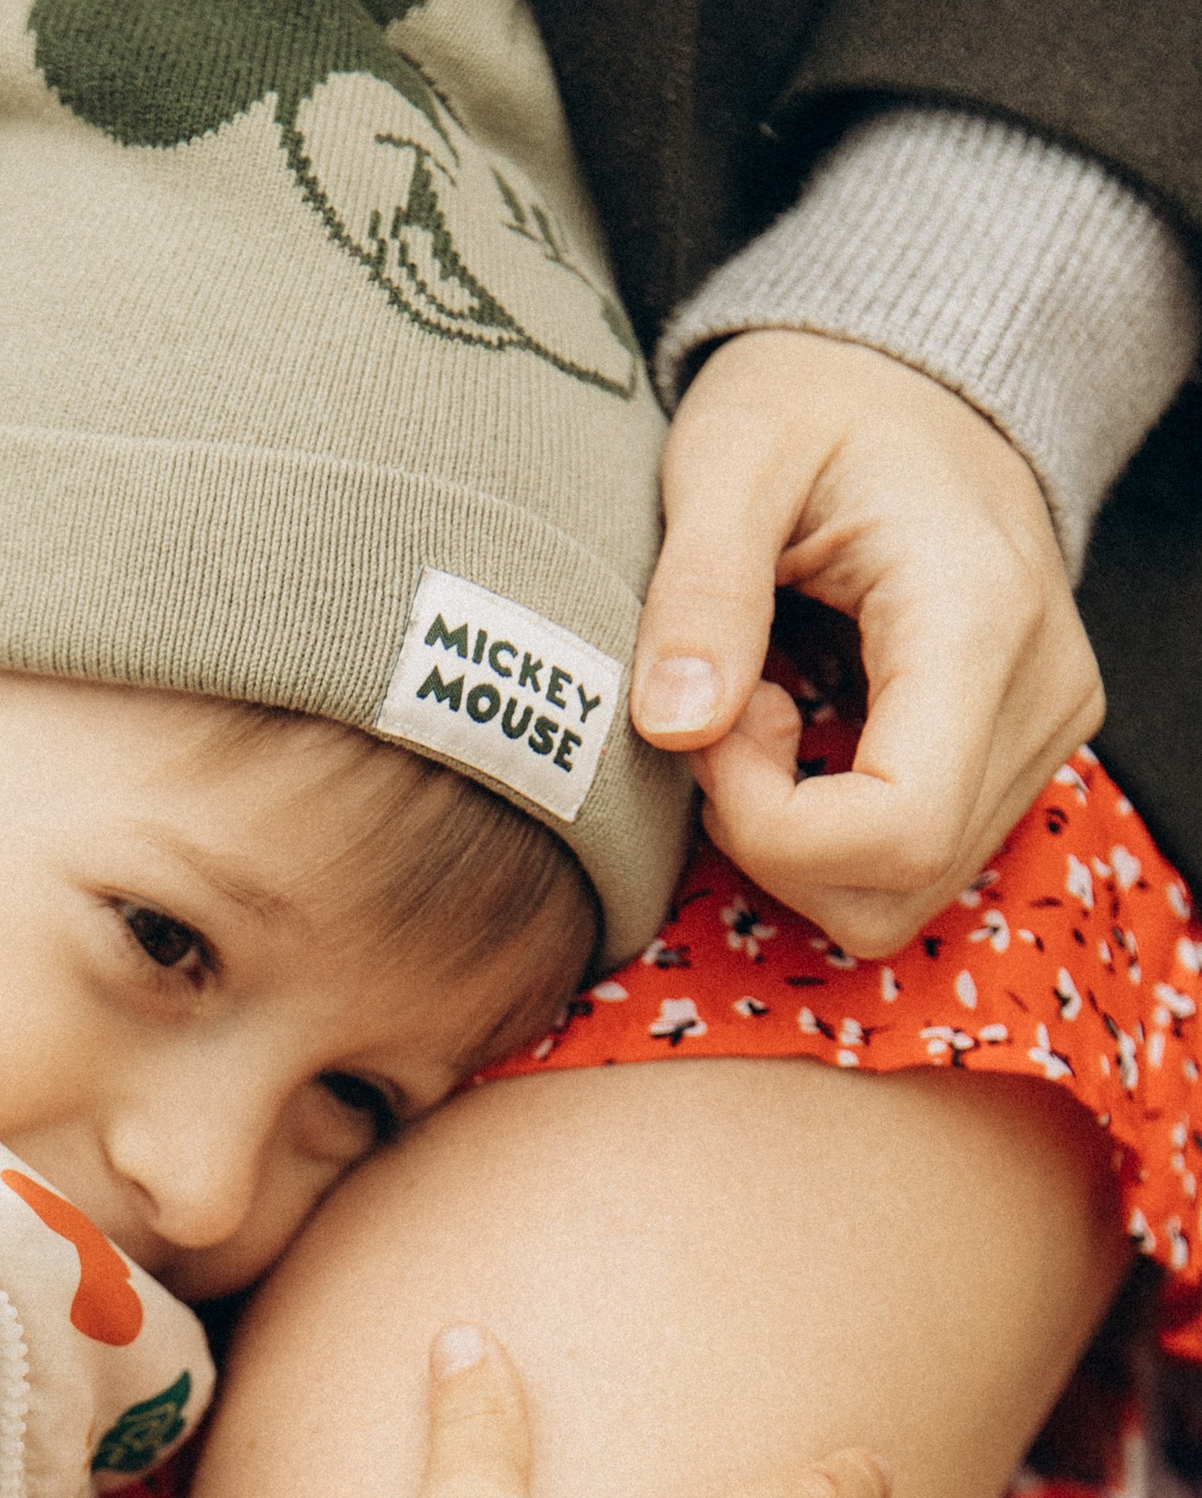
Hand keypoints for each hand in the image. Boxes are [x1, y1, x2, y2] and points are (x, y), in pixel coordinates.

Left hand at [632, 332, 1102, 956]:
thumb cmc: (817, 400)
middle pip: (894, 888)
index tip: (713, 727)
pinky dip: (827, 832)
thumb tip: (674, 727)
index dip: (771, 827)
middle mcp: (1040, 693)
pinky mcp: (1018, 755)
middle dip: (771, 838)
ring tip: (762, 709)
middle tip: (726, 715)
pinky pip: (909, 864)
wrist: (910, 380)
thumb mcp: (731, 453)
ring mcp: (1043, 734)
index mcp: (979, 618)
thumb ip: (699, 588)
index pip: (896, 831)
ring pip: (899, 897)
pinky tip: (803, 726)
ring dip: (794, 840)